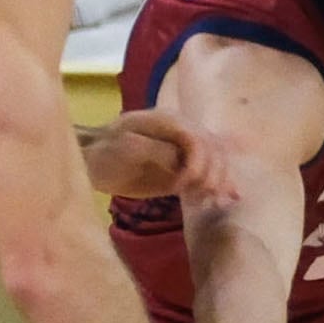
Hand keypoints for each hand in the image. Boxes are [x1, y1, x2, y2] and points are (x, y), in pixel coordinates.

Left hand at [81, 109, 234, 205]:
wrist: (92, 159)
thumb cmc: (103, 152)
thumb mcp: (123, 149)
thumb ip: (154, 151)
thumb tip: (181, 161)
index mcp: (169, 121)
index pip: (197, 139)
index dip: (197, 164)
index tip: (183, 186)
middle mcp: (183, 131)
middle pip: (214, 149)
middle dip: (212, 174)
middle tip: (202, 197)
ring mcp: (185, 149)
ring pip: (218, 159)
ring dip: (221, 180)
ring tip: (216, 201)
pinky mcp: (183, 168)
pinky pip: (209, 172)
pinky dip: (221, 183)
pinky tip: (231, 197)